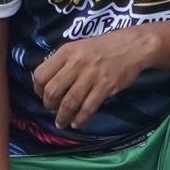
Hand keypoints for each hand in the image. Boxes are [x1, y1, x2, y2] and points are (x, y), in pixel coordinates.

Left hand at [31, 24, 157, 129]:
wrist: (132, 45)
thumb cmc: (103, 47)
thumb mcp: (78, 47)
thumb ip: (63, 61)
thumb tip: (47, 82)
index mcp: (66, 52)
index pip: (41, 74)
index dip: (37, 89)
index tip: (41, 95)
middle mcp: (76, 63)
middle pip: (52, 90)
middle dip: (49, 105)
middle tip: (52, 110)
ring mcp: (91, 76)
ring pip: (69, 102)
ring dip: (62, 116)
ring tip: (62, 123)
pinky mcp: (105, 86)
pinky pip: (88, 108)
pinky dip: (80, 119)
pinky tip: (77, 123)